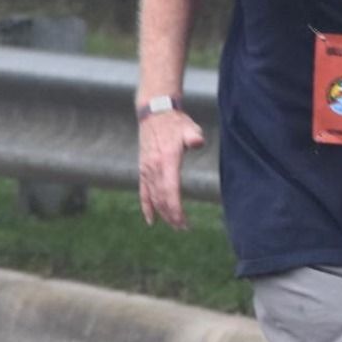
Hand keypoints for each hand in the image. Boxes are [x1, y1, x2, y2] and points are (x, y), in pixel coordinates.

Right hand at [138, 110, 205, 229]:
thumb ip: (194, 136)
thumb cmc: (175, 122)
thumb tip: (198, 142)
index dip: (176, 209)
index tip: (184, 222)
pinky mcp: (143, 170)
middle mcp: (154, 167)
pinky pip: (143, 192)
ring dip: (163, 213)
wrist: (154, 113)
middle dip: (172, 215)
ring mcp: (147, 170)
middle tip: (183, 227)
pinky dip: (146, 207)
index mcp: (167, 159)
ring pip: (153, 197)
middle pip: (162, 198)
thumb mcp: (188, 127)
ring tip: (174, 225)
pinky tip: (151, 220)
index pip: (170, 190)